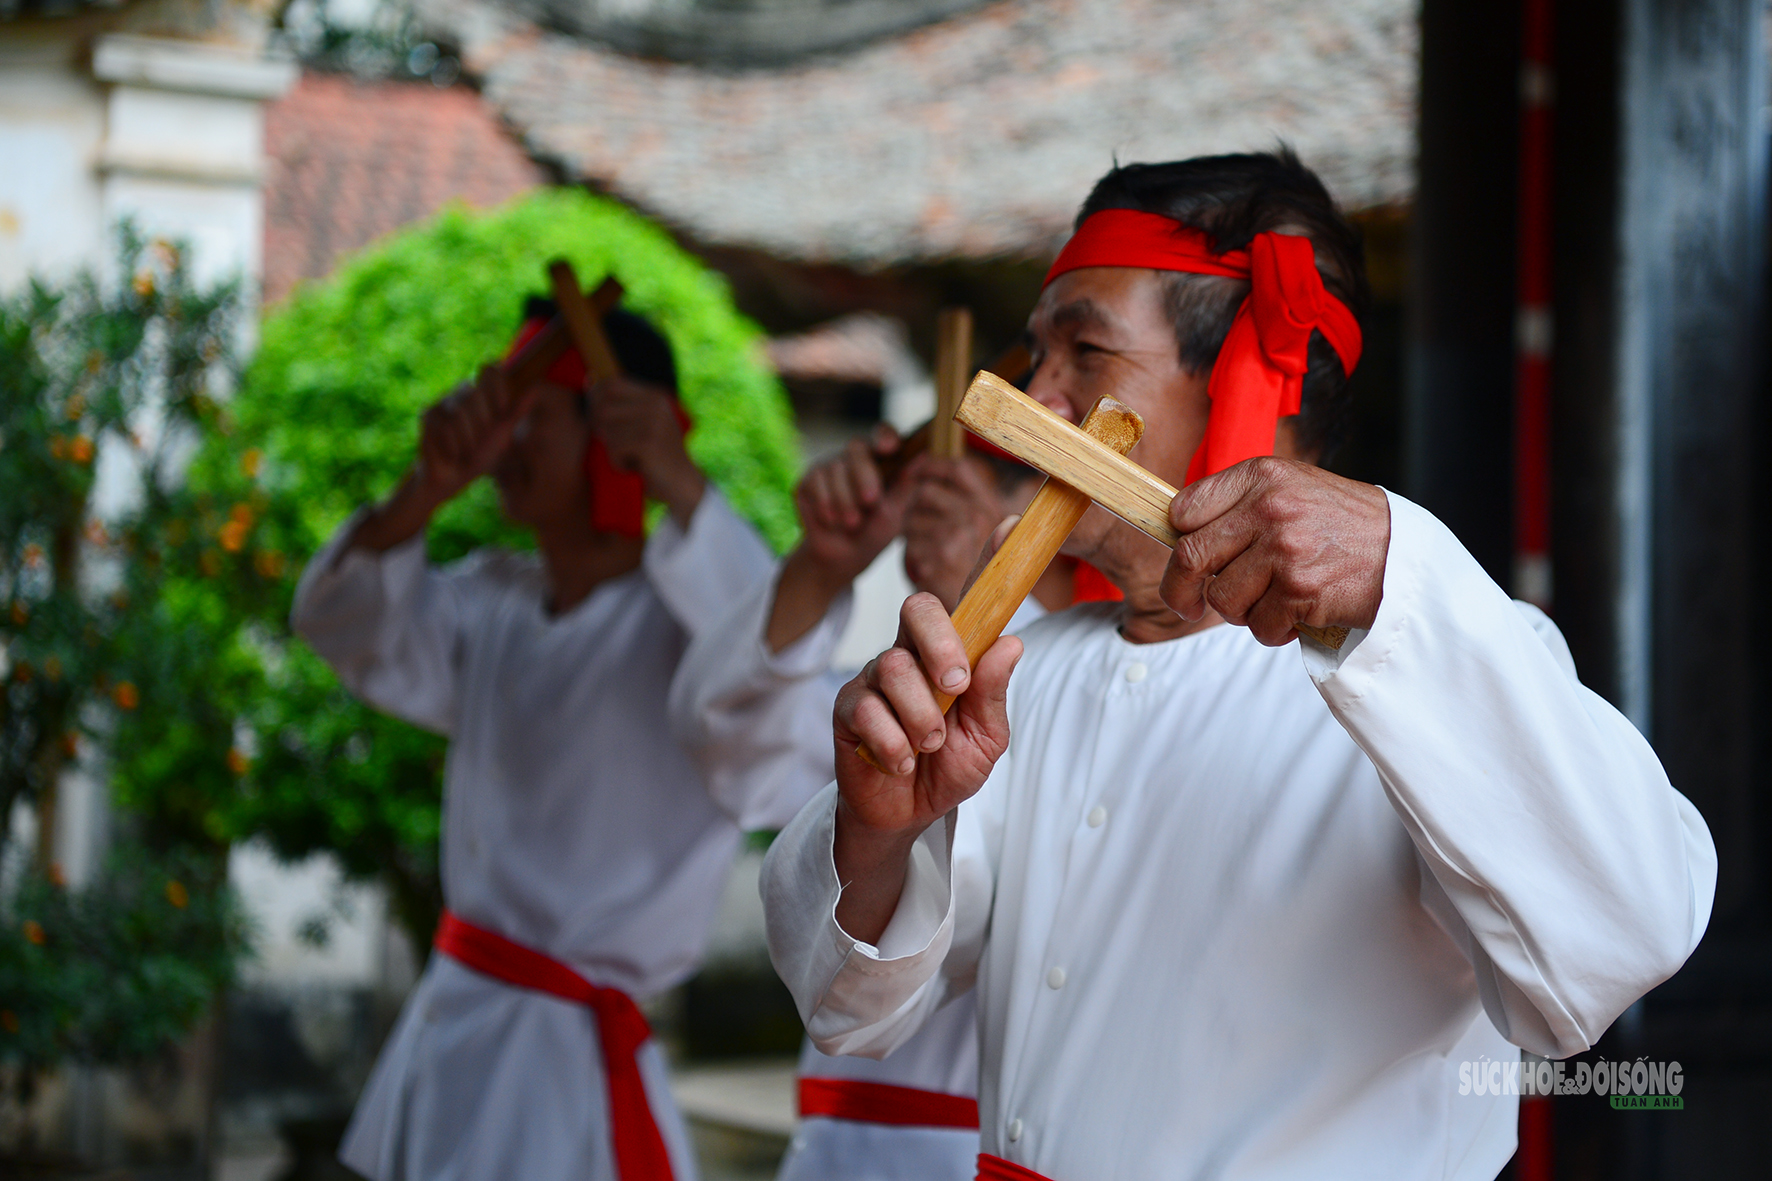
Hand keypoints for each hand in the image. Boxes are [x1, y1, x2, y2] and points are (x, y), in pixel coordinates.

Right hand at [415, 365, 534, 506]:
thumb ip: (515, 412)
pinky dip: (453, 446)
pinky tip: (452, 456)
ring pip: (460, 412)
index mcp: (482, 393)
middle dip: (482, 425)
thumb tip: (535, 389)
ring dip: (467, 440)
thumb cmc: (479, 455)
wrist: (453, 478)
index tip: (502, 410)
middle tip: (478, 445)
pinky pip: (444, 427)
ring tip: (465, 453)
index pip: (491, 370)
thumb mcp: (502, 434)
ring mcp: (442, 402)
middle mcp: (461, 392)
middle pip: (476, 393)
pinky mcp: (428, 415)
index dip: (498, 388)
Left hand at [589, 375, 704, 525]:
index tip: (600, 421)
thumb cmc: (656, 457)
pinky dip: (618, 463)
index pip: (611, 383)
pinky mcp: (648, 442)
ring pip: (606, 430)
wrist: (682, 485)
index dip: (596, 400)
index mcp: (655, 395)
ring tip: (630, 458)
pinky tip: (634, 468)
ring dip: (611, 450)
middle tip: (615, 446)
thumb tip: (589, 381)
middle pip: (603, 407)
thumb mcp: (644, 423)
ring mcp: (654, 421)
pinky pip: (614, 449)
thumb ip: (622, 405)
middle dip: (600, 429)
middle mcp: (656, 403)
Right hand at [765, 429, 914, 652]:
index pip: (882, 433)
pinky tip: (831, 521)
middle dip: (863, 475)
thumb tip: (927, 456)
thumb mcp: (896, 513)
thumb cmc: (875, 533)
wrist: (841, 558)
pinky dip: (825, 505)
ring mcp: (828, 466)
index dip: (884, 436)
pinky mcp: (807, 480)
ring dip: (845, 501)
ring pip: (834, 468)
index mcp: (879, 460)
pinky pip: (814, 482)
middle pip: (856, 448)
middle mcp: (853, 458)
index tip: (888, 448)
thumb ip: (908, 485)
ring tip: (851, 524)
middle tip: (870, 502)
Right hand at [830, 592, 1020, 941]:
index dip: (954, 623)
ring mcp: (872, 681)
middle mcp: (904, 658)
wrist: (909, 815)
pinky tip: (900, 763)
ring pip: (893, 668)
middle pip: (915, 611)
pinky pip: (867, 711)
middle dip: (940, 648)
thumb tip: (1011, 643)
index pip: (940, 609)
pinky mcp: (846, 710)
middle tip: (954, 690)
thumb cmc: (948, 767)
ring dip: (921, 715)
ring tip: (929, 746)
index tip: (967, 670)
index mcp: (938, 656)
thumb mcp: (985, 737)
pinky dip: (893, 744)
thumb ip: (993, 692)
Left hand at [902, 456, 1014, 609]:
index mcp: (988, 505)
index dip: (931, 466)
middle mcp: (976, 516)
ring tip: (926, 551)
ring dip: (910, 534)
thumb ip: (963, 500)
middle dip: (913, 507)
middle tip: (916, 525)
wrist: (980, 612)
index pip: (957, 469)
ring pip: (912, 520)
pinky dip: (912, 556)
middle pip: (926, 492)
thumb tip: (923, 464)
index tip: (914, 472)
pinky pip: (910, 546)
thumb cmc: (973, 569)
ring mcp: (958, 536)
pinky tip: (926, 566)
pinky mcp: (939, 559)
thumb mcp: (980, 529)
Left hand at [1159, 456, 1390, 644]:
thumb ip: (1241, 504)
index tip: (1182, 561)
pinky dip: (1272, 630)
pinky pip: (1259, 625)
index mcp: (1261, 476)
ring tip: (1271, 601)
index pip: (1184, 509)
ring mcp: (1285, 549)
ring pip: (1224, 599)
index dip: (1176, 542)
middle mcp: (1269, 508)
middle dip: (1181, 591)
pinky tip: (1296, 615)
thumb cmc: (1340, 525)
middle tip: (1186, 606)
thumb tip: (1181, 536)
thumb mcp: (1292, 489)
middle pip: (1190, 557)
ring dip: (1241, 612)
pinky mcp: (1301, 590)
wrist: (1403, 552)